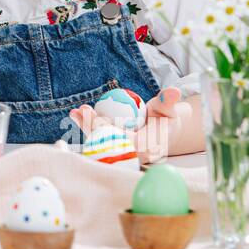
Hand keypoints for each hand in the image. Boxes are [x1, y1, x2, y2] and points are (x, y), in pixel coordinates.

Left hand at [70, 87, 191, 162]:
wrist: (165, 132)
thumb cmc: (166, 119)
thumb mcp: (169, 109)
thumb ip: (169, 101)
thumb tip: (174, 92)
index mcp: (148, 148)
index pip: (124, 141)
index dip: (107, 130)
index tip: (95, 115)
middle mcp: (133, 156)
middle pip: (108, 144)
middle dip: (92, 128)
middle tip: (82, 110)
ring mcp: (122, 154)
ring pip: (101, 143)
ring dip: (85, 128)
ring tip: (74, 111)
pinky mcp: (114, 150)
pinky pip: (99, 140)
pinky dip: (87, 128)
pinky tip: (75, 115)